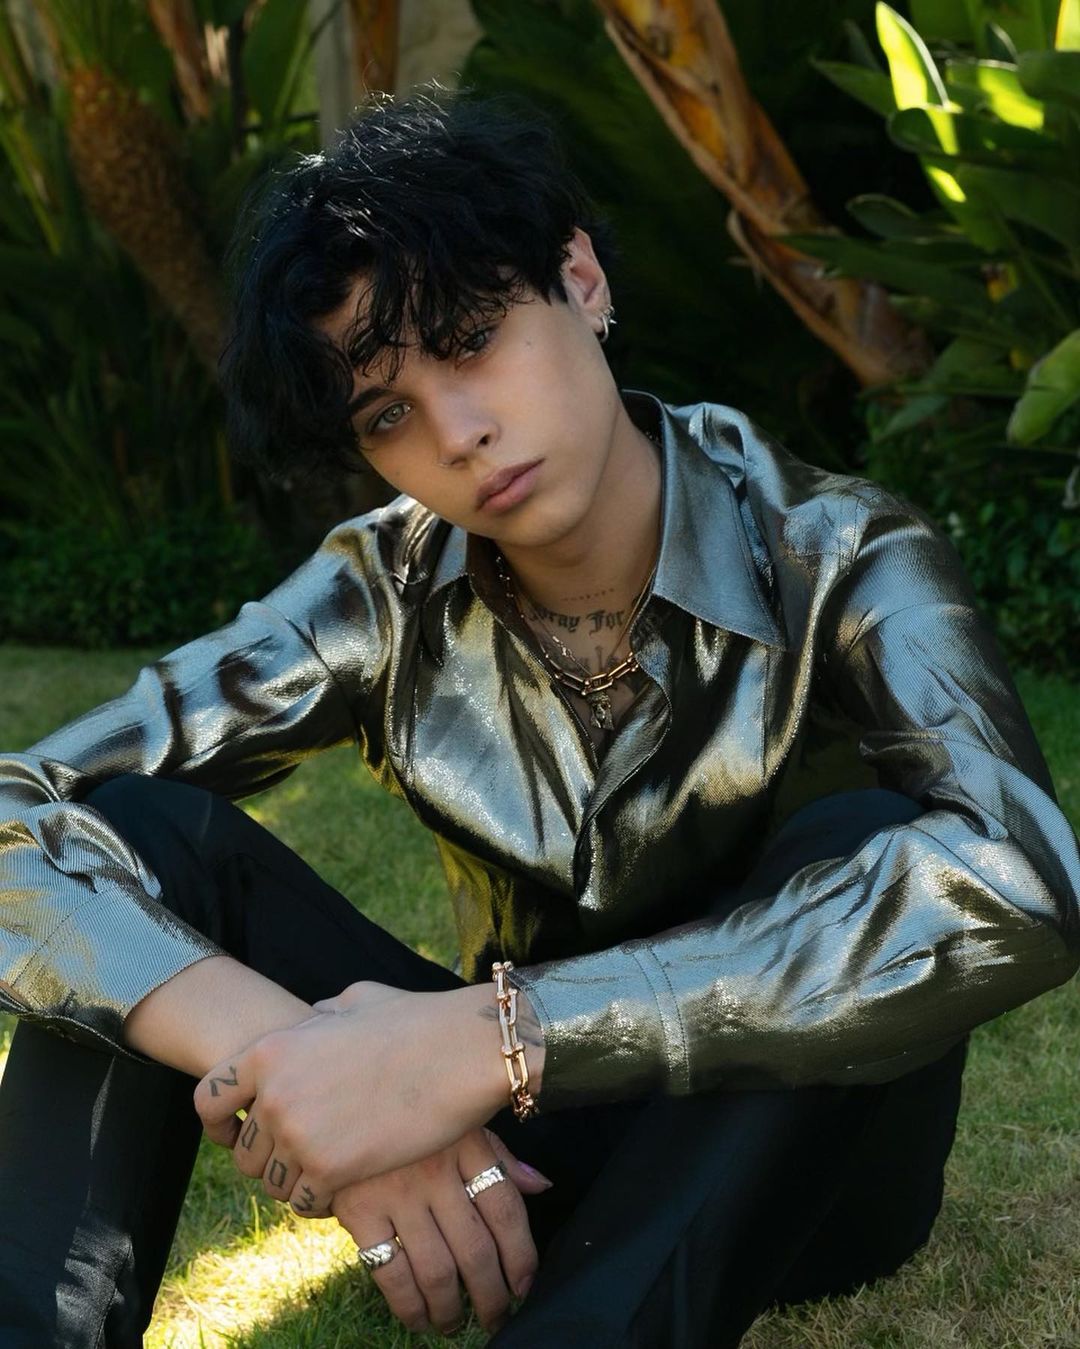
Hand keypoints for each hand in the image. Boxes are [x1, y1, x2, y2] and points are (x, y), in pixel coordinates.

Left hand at [192, 979, 543, 1207]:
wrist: (460, 1052)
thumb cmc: (417, 1022)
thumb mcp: (356, 1003)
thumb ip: (320, 1017)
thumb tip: (312, 1019)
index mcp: (272, 1049)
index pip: (209, 1097)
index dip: (218, 1123)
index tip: (235, 1135)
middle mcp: (274, 1094)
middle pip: (245, 1151)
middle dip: (269, 1158)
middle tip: (304, 1156)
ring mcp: (299, 1134)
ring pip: (272, 1182)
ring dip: (296, 1181)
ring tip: (329, 1170)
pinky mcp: (330, 1168)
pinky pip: (305, 1201)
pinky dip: (321, 1199)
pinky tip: (346, 1185)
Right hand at [334, 1127, 550, 1336]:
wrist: (339, 1103)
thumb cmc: (410, 1118)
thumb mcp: (458, 1122)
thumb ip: (498, 1155)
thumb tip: (542, 1187)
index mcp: (467, 1143)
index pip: (506, 1209)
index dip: (521, 1255)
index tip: (524, 1285)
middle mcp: (435, 1169)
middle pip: (476, 1249)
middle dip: (491, 1295)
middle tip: (496, 1316)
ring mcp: (396, 1192)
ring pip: (437, 1270)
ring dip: (451, 1309)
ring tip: (455, 1323)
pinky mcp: (360, 1211)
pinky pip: (391, 1274)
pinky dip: (409, 1306)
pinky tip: (419, 1318)